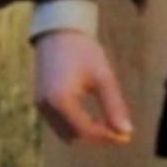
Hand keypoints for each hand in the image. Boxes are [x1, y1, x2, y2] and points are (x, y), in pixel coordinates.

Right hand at [34, 25, 135, 150]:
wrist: (59, 30)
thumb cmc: (83, 50)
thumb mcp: (102, 75)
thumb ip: (114, 105)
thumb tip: (127, 132)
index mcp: (60, 100)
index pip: (85, 131)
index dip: (106, 136)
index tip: (126, 136)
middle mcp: (46, 107)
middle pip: (74, 136)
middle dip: (96, 136)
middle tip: (119, 129)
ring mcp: (40, 105)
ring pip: (65, 133)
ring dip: (85, 132)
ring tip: (107, 122)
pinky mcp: (39, 101)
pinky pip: (59, 123)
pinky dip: (75, 124)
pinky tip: (92, 115)